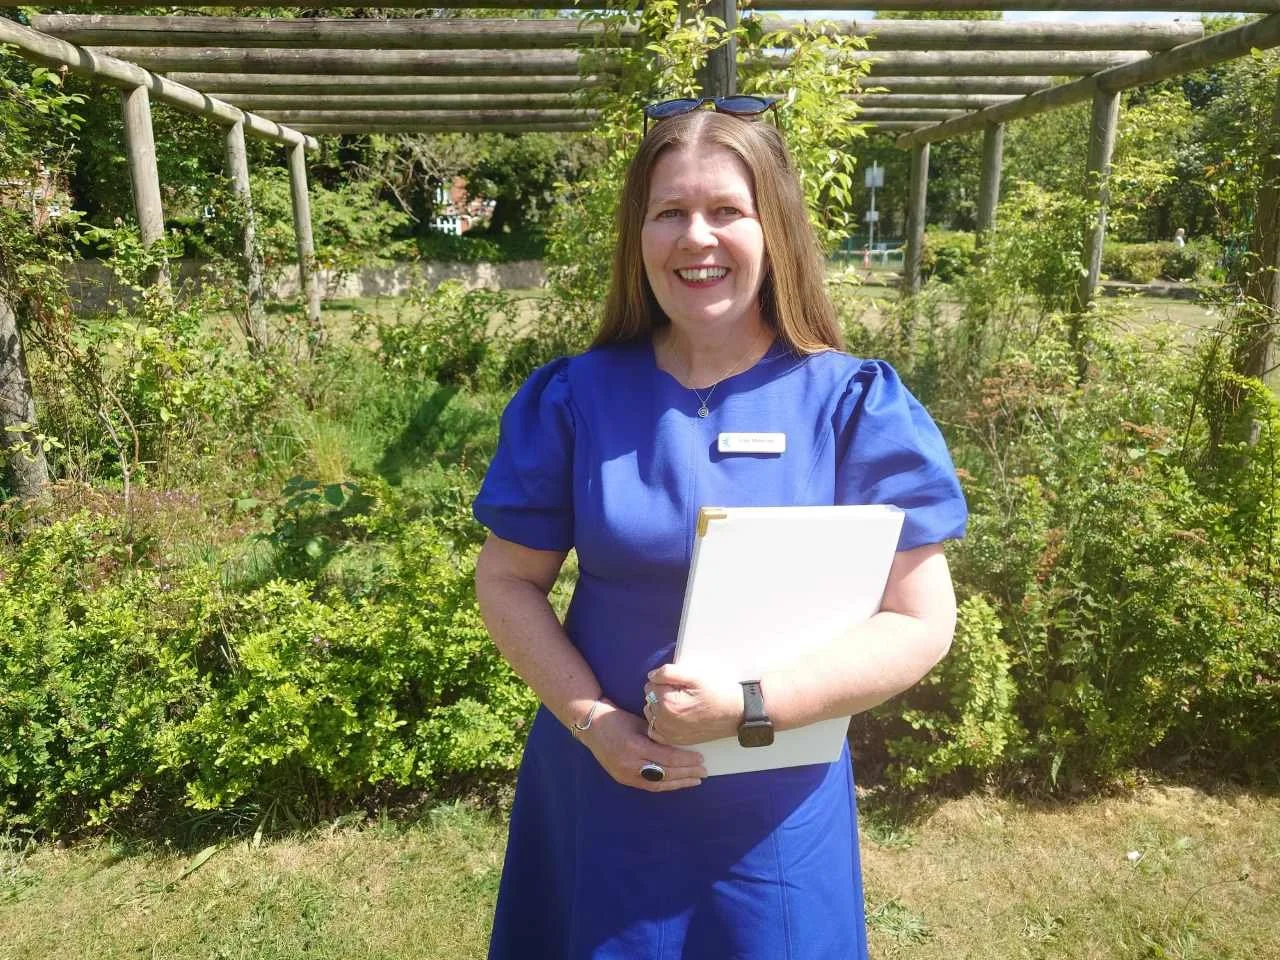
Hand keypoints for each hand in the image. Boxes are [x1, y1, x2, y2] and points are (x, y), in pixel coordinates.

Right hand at [579, 701, 705, 791]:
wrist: (591, 726)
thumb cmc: (617, 718)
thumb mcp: (641, 723)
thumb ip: (659, 736)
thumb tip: (682, 744)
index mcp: (635, 747)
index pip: (668, 758)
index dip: (686, 760)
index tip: (701, 758)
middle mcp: (630, 764)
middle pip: (665, 773)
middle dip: (687, 773)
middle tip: (704, 772)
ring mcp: (625, 774)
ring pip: (658, 784)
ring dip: (678, 782)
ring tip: (695, 780)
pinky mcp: (623, 779)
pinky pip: (648, 786)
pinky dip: (665, 785)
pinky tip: (677, 783)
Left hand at [643, 662, 742, 745]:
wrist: (736, 714)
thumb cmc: (717, 693)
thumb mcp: (694, 676)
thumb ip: (668, 673)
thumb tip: (651, 676)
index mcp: (667, 704)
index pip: (651, 683)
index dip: (665, 680)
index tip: (680, 683)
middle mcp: (664, 722)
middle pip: (649, 697)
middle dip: (661, 692)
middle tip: (682, 693)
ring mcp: (668, 734)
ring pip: (651, 712)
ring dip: (659, 706)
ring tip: (680, 703)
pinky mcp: (674, 740)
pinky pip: (655, 729)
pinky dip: (660, 721)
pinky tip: (673, 715)